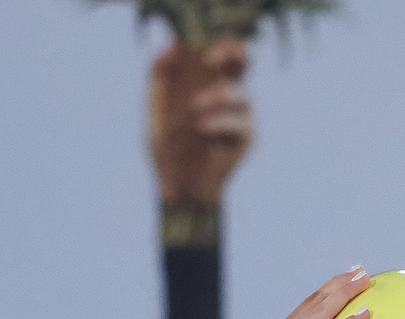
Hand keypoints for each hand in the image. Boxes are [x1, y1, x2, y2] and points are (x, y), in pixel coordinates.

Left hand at [148, 39, 252, 205]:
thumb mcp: (156, 110)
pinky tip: (202, 130)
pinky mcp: (249, 136)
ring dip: (215, 97)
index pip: (221, 51)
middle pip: (243, 60)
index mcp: (208, 84)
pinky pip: (240, 121)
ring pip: (239, 92)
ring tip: (193, 111)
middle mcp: (229, 95)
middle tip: (209, 62)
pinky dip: (219, 123)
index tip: (203, 48)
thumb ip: (159, 78)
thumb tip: (169, 48)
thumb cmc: (167, 150)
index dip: (218, 43)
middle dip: (230, 55)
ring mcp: (242, 116)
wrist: (181, 188)